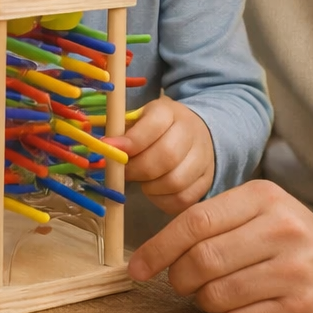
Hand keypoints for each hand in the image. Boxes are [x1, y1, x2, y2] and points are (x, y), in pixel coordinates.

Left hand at [106, 96, 214, 213]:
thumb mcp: (140, 119)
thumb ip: (123, 131)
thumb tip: (104, 148)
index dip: (131, 141)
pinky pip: (183, 199)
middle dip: (138, 169)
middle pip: (166, 156)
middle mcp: (192, 132)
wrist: (195, 132)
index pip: (154, 124)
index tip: (110, 148)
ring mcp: (203, 157)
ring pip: (175, 182)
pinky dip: (163, 201)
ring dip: (150, 187)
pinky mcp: (207, 180)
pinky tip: (155, 191)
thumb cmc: (157, 128)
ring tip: (142, 181)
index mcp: (171, 112)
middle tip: (123, 172)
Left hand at [127, 179, 312, 312]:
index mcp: (263, 197)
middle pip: (202, 260)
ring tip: (220, 293)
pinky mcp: (303, 309)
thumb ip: (211, 220)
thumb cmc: (288, 238)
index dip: (159, 248)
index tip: (137, 268)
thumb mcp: (257, 210)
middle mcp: (282, 229)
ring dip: (206, 301)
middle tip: (184, 283)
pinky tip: (247, 308)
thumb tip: (152, 249)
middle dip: (181, 278)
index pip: (195, 221)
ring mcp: (295, 270)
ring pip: (217, 295)